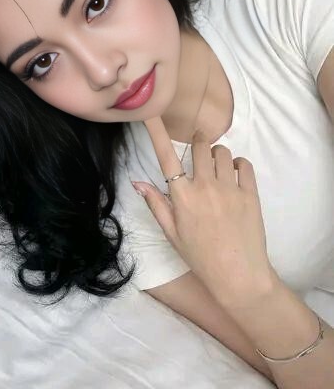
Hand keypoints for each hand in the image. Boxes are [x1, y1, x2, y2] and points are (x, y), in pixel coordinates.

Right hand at [131, 116, 276, 307]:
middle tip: (199, 151)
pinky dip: (238, 163)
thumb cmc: (200, 258)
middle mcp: (204, 187)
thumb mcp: (172, 234)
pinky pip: (244, 164)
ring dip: (217, 154)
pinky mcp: (250, 193)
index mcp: (182, 197)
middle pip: (200, 146)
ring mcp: (229, 188)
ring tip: (217, 168)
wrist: (238, 276)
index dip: (156, 131)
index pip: (166, 156)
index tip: (151, 112)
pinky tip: (234, 174)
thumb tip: (137, 181)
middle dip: (198, 142)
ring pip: (222, 152)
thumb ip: (156, 204)